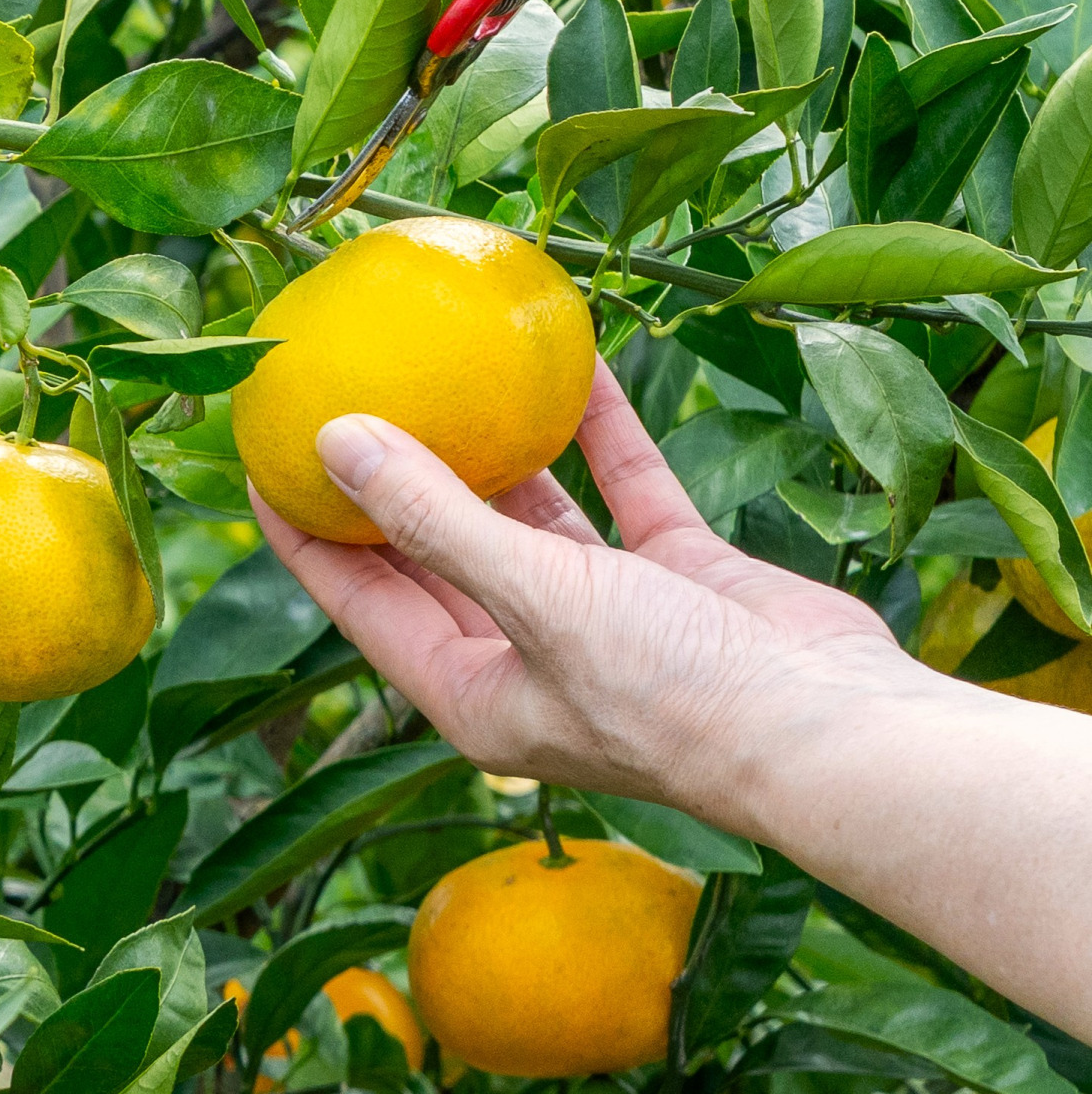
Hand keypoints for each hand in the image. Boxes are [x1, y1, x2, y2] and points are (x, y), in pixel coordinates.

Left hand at [252, 366, 910, 825]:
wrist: (832, 734)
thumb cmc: (672, 695)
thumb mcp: (535, 598)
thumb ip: (435, 517)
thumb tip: (335, 440)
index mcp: (472, 691)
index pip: (359, 600)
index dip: (305, 529)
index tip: (261, 452)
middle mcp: (528, 655)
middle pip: (433, 550)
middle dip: (389, 476)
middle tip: (343, 386)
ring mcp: (607, 616)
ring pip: (529, 514)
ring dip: (495, 444)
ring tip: (448, 361)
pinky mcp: (678, 578)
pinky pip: (622, 487)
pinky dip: (600, 429)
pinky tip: (575, 358)